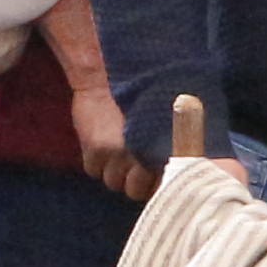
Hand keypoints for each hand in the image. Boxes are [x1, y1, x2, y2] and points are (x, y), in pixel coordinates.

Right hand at [67, 80, 158, 200]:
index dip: (156, 185)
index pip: (161, 185)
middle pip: (134, 190)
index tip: (153, 177)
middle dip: (134, 181)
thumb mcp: (161, 119)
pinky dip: (95, 162)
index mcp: (161, 148)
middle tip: (135, 164)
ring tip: (117, 150)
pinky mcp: (94, 151)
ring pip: (112, 181)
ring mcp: (116, 155)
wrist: (106, 76)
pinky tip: (101, 142)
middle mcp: (140, 155)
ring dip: (114, 171)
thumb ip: (169, 145)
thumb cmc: (139, 95)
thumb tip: (174, 167)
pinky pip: (93, 170)